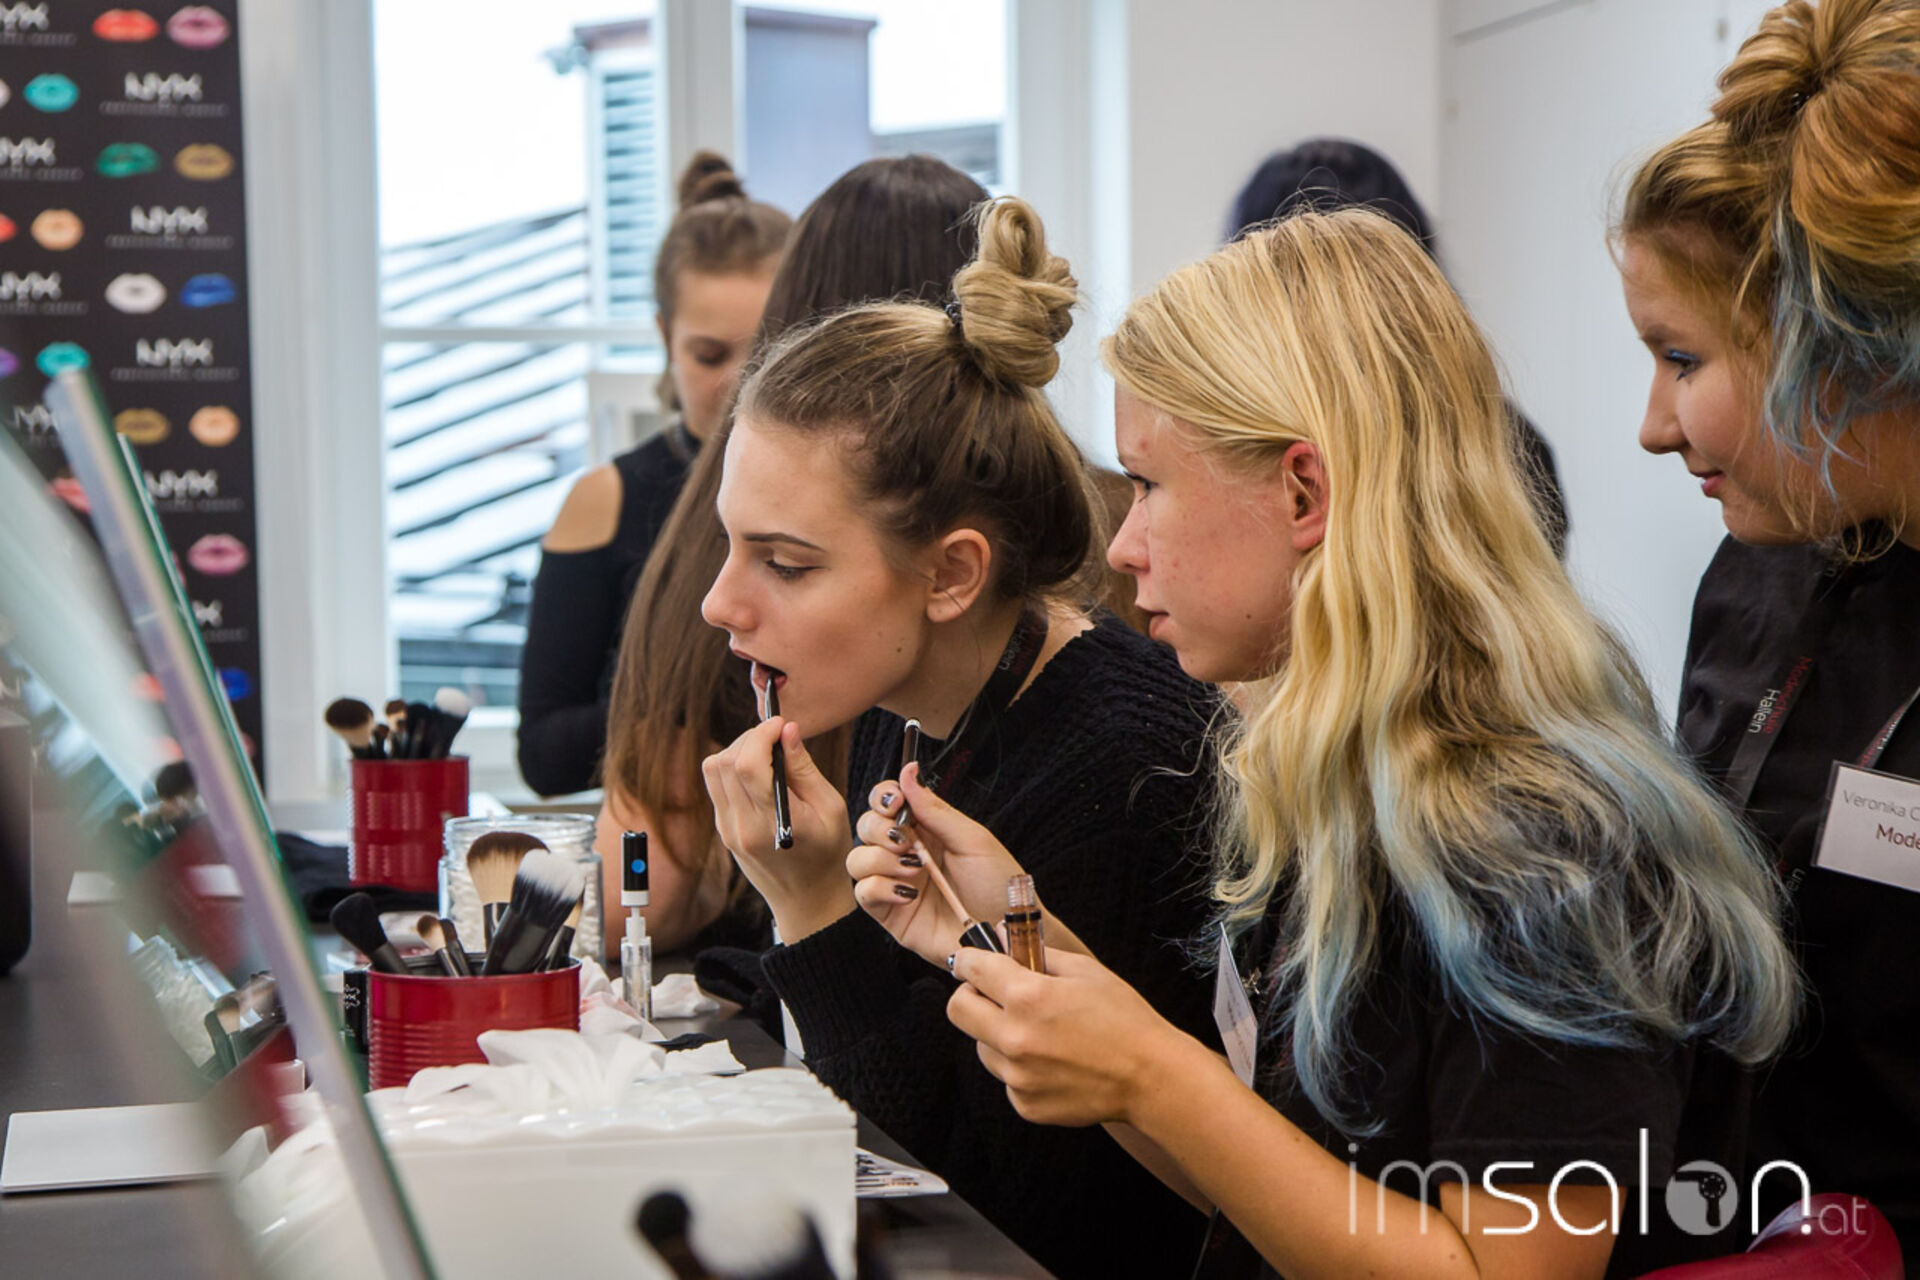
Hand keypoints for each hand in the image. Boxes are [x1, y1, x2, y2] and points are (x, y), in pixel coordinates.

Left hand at [702, 718, 852, 939]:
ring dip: (738, 751)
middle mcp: (741, 827)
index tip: (780, 724)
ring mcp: (727, 830)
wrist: (808, 901)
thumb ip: (804, 768)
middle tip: (777, 737)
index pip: (747, 764)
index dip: (761, 734)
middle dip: (749, 738)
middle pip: (724, 762)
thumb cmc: (828, 855)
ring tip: (767, 753)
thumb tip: (788, 730)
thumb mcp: (830, 808)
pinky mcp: (722, 830)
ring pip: (713, 770)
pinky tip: (759, 774)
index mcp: (771, 823)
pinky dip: (733, 768)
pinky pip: (716, 786)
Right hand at [848, 762, 1026, 967]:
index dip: (883, 797)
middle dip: (879, 828)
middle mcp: (905, 853)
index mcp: (926, 829)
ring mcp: (895, 883)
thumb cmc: (998, 884)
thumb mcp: (972, 840)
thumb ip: (935, 809)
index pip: (888, 802)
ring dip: (879, 859)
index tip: (895, 802)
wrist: (1006, 932)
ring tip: (913, 869)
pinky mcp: (890, 913)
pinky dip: (879, 887)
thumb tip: (909, 771)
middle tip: (905, 841)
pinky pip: (863, 893)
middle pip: (865, 826)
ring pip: (857, 858)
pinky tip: (908, 892)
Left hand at [946, 947, 1196, 1128]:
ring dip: (997, 1035)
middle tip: (995, 995)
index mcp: (1028, 997)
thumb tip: (1002, 937)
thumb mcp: (1084, 971)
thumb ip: (1037, 953)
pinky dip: (1019, 1068)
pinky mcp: (1025, 1104)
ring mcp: (1017, 1076)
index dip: (969, 959)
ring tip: (1038, 1034)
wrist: (1151, 1077)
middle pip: (958, 1010)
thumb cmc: (1124, 1020)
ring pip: (981, 1046)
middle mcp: (1014, 1038)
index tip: (972, 962)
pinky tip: (1052, 1062)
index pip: (970, 968)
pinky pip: (1006, 1078)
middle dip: (972, 996)